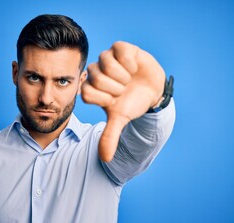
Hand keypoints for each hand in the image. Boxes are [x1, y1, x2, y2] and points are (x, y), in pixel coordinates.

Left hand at [81, 41, 164, 161]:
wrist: (151, 90)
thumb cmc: (132, 103)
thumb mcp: (121, 119)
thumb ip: (110, 136)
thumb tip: (105, 159)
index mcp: (92, 88)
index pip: (86, 93)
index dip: (104, 99)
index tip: (115, 101)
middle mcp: (96, 72)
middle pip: (95, 78)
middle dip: (115, 88)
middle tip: (124, 90)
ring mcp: (108, 58)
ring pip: (106, 63)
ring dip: (122, 76)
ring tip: (129, 79)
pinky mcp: (120, 48)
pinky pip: (119, 49)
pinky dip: (129, 62)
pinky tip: (134, 67)